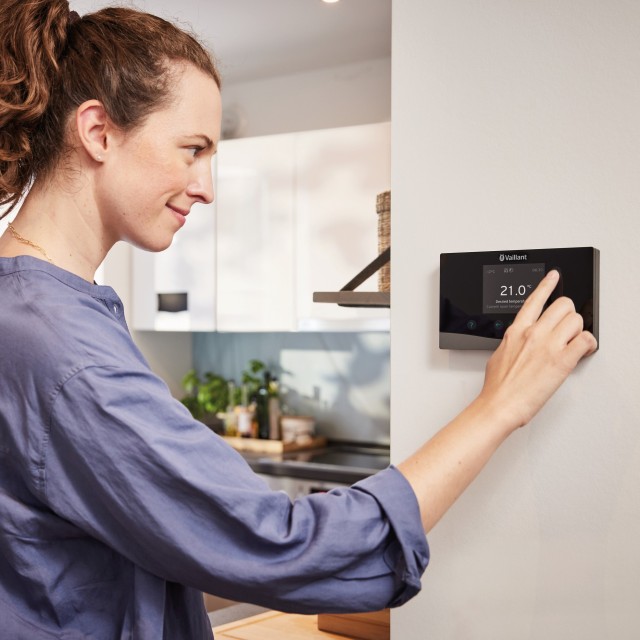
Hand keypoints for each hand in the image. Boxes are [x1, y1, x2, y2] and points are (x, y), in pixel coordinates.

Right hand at [480, 270, 597, 429]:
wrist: (500, 404)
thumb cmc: (498, 387)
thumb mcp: (499, 354)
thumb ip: (513, 342)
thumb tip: (519, 342)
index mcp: (516, 331)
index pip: (535, 300)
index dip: (547, 285)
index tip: (553, 277)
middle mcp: (533, 333)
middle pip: (562, 305)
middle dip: (569, 314)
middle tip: (568, 326)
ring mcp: (548, 345)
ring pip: (576, 320)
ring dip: (579, 330)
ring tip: (574, 342)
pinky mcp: (562, 361)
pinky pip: (586, 340)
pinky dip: (588, 344)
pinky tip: (583, 350)